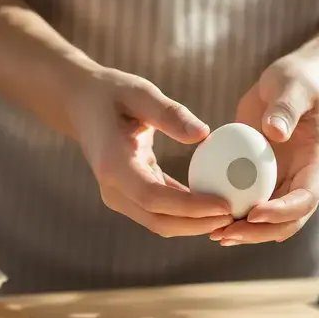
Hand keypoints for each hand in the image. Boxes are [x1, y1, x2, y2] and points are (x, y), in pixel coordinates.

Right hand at [68, 67, 233, 236]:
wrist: (82, 104)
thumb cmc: (112, 92)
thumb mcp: (140, 93)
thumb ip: (170, 113)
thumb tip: (204, 134)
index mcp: (113, 165)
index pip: (155, 198)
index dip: (191, 207)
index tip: (225, 205)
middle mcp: (112, 189)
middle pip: (159, 221)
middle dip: (199, 225)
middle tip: (236, 216)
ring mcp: (119, 196)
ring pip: (160, 223)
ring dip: (196, 224)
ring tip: (232, 214)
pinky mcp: (129, 195)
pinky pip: (160, 212)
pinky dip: (187, 213)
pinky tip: (215, 204)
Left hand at [213, 59, 318, 245]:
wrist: (289, 85)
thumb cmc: (295, 81)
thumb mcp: (292, 87)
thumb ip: (285, 108)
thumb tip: (275, 132)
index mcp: (318, 164)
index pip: (305, 198)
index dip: (282, 212)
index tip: (253, 213)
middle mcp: (304, 181)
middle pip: (287, 221)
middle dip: (259, 232)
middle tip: (226, 233)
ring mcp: (285, 184)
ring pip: (269, 222)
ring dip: (245, 232)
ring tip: (215, 234)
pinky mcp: (265, 181)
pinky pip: (250, 205)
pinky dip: (233, 216)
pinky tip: (207, 218)